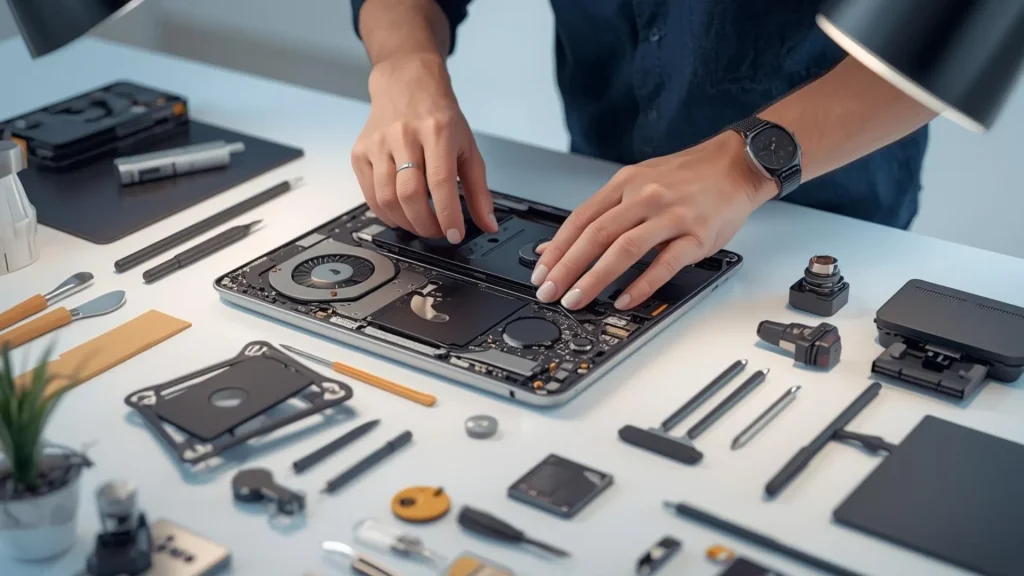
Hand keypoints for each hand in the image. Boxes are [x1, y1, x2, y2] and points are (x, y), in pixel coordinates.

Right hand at [351, 53, 498, 241]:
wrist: (407, 84)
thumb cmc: (439, 116)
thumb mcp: (467, 148)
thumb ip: (479, 189)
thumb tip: (488, 223)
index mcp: (437, 131)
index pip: (441, 182)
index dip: (447, 215)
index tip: (455, 234)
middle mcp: (404, 135)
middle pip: (410, 194)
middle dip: (425, 224)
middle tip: (437, 232)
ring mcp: (378, 143)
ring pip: (386, 198)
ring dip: (406, 222)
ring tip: (420, 224)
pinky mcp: (360, 151)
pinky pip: (369, 194)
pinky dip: (385, 213)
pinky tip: (400, 214)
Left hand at [531, 132, 774, 310]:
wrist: (739, 163)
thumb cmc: (688, 176)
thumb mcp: (640, 181)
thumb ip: (603, 211)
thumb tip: (561, 243)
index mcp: (626, 183)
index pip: (581, 218)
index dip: (557, 248)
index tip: (540, 272)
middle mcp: (645, 197)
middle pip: (596, 235)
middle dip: (568, 267)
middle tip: (550, 292)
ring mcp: (671, 216)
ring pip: (624, 249)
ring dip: (595, 278)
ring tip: (577, 299)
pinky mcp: (697, 236)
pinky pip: (664, 263)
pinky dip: (641, 284)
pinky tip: (624, 300)